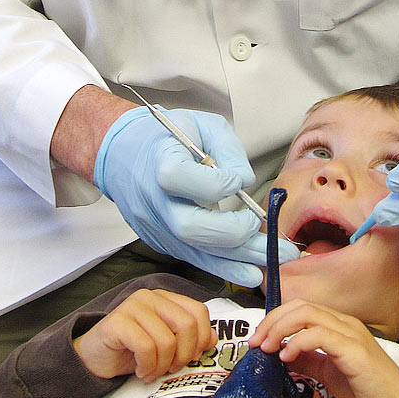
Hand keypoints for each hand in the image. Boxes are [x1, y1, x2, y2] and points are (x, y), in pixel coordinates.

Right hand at [73, 288, 217, 381]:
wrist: (94, 358)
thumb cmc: (131, 351)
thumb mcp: (165, 346)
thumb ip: (188, 338)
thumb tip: (212, 338)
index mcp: (166, 299)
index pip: (199, 312)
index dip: (200, 340)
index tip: (188, 358)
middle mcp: (151, 297)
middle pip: (187, 325)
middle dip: (182, 355)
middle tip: (169, 368)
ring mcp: (133, 306)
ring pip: (166, 341)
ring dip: (161, 366)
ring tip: (150, 372)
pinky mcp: (117, 321)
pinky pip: (145, 348)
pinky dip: (147, 366)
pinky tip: (140, 370)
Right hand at [94, 106, 298, 286]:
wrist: (125, 153)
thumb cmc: (168, 135)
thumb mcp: (203, 124)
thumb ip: (228, 149)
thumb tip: (245, 183)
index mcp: (159, 161)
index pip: (183, 179)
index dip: (218, 184)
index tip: (238, 181)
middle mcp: (152, 199)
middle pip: (189, 227)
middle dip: (233, 233)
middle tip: (261, 226)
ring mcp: (153, 225)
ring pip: (195, 251)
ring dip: (238, 259)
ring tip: (273, 260)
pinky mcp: (159, 241)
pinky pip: (194, 258)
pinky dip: (223, 267)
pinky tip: (250, 272)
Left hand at [248, 300, 398, 397]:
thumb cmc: (366, 391)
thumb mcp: (327, 372)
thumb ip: (307, 360)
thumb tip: (280, 353)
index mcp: (339, 325)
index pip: (300, 308)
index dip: (275, 319)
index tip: (258, 338)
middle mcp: (345, 323)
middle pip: (300, 306)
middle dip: (273, 321)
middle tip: (256, 341)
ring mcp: (351, 334)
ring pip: (308, 314)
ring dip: (280, 329)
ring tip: (266, 348)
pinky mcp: (354, 350)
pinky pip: (320, 335)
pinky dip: (298, 342)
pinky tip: (287, 357)